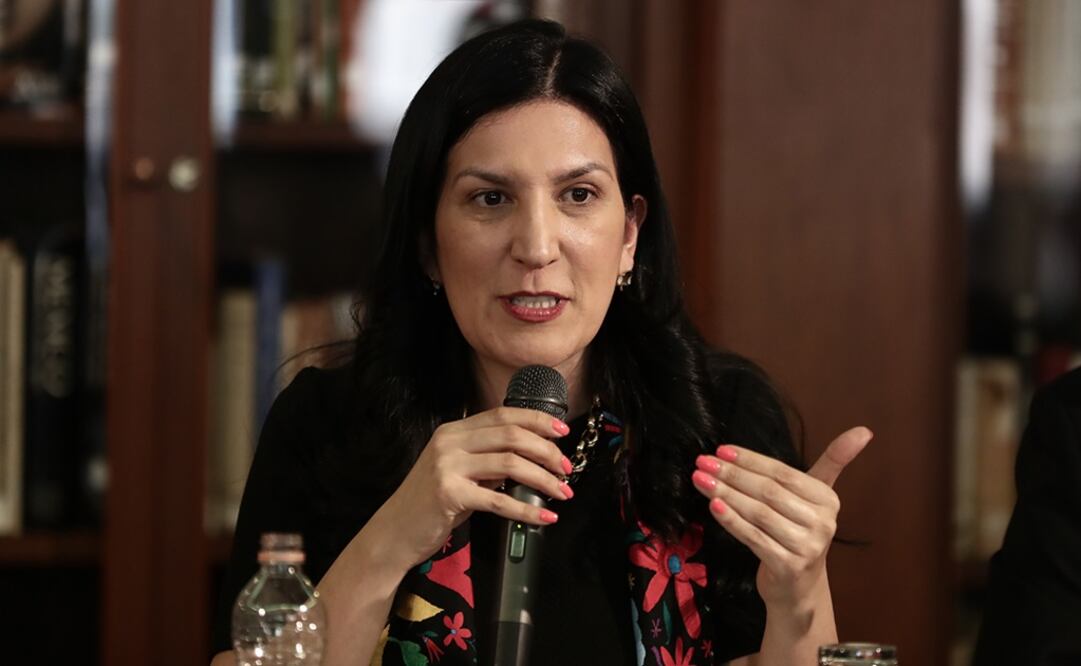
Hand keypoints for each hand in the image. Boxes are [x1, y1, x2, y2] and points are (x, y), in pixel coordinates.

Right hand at [373, 407, 573, 572]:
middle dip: (547, 451)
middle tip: (566, 469)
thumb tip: (531, 456)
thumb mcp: (457, 469)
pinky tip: (544, 517)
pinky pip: (498, 499)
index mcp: (454, 430)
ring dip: (543, 479)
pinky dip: (526, 509)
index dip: (537, 420)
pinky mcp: (448, 494)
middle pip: (512, 436)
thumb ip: (486, 458)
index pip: (503, 414)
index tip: (562, 432)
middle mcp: (449, 442)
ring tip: (561, 492)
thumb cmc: (431, 502)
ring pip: (510, 464)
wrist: (395, 531)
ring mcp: (447, 466)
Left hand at [691, 427, 871, 607]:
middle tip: (702, 462)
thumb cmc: (798, 532)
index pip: (783, 473)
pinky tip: (712, 506)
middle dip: (731, 475)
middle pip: (768, 491)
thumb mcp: (814, 497)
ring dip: (725, 494)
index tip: (721, 450)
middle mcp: (822, 522)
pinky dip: (731, 520)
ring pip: (758, 512)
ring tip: (700, 480)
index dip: (750, 460)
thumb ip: (833, 462)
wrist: (798, 588)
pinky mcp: (788, 566)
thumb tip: (864, 430)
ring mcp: (807, 546)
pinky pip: (753, 537)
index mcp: (828, 500)